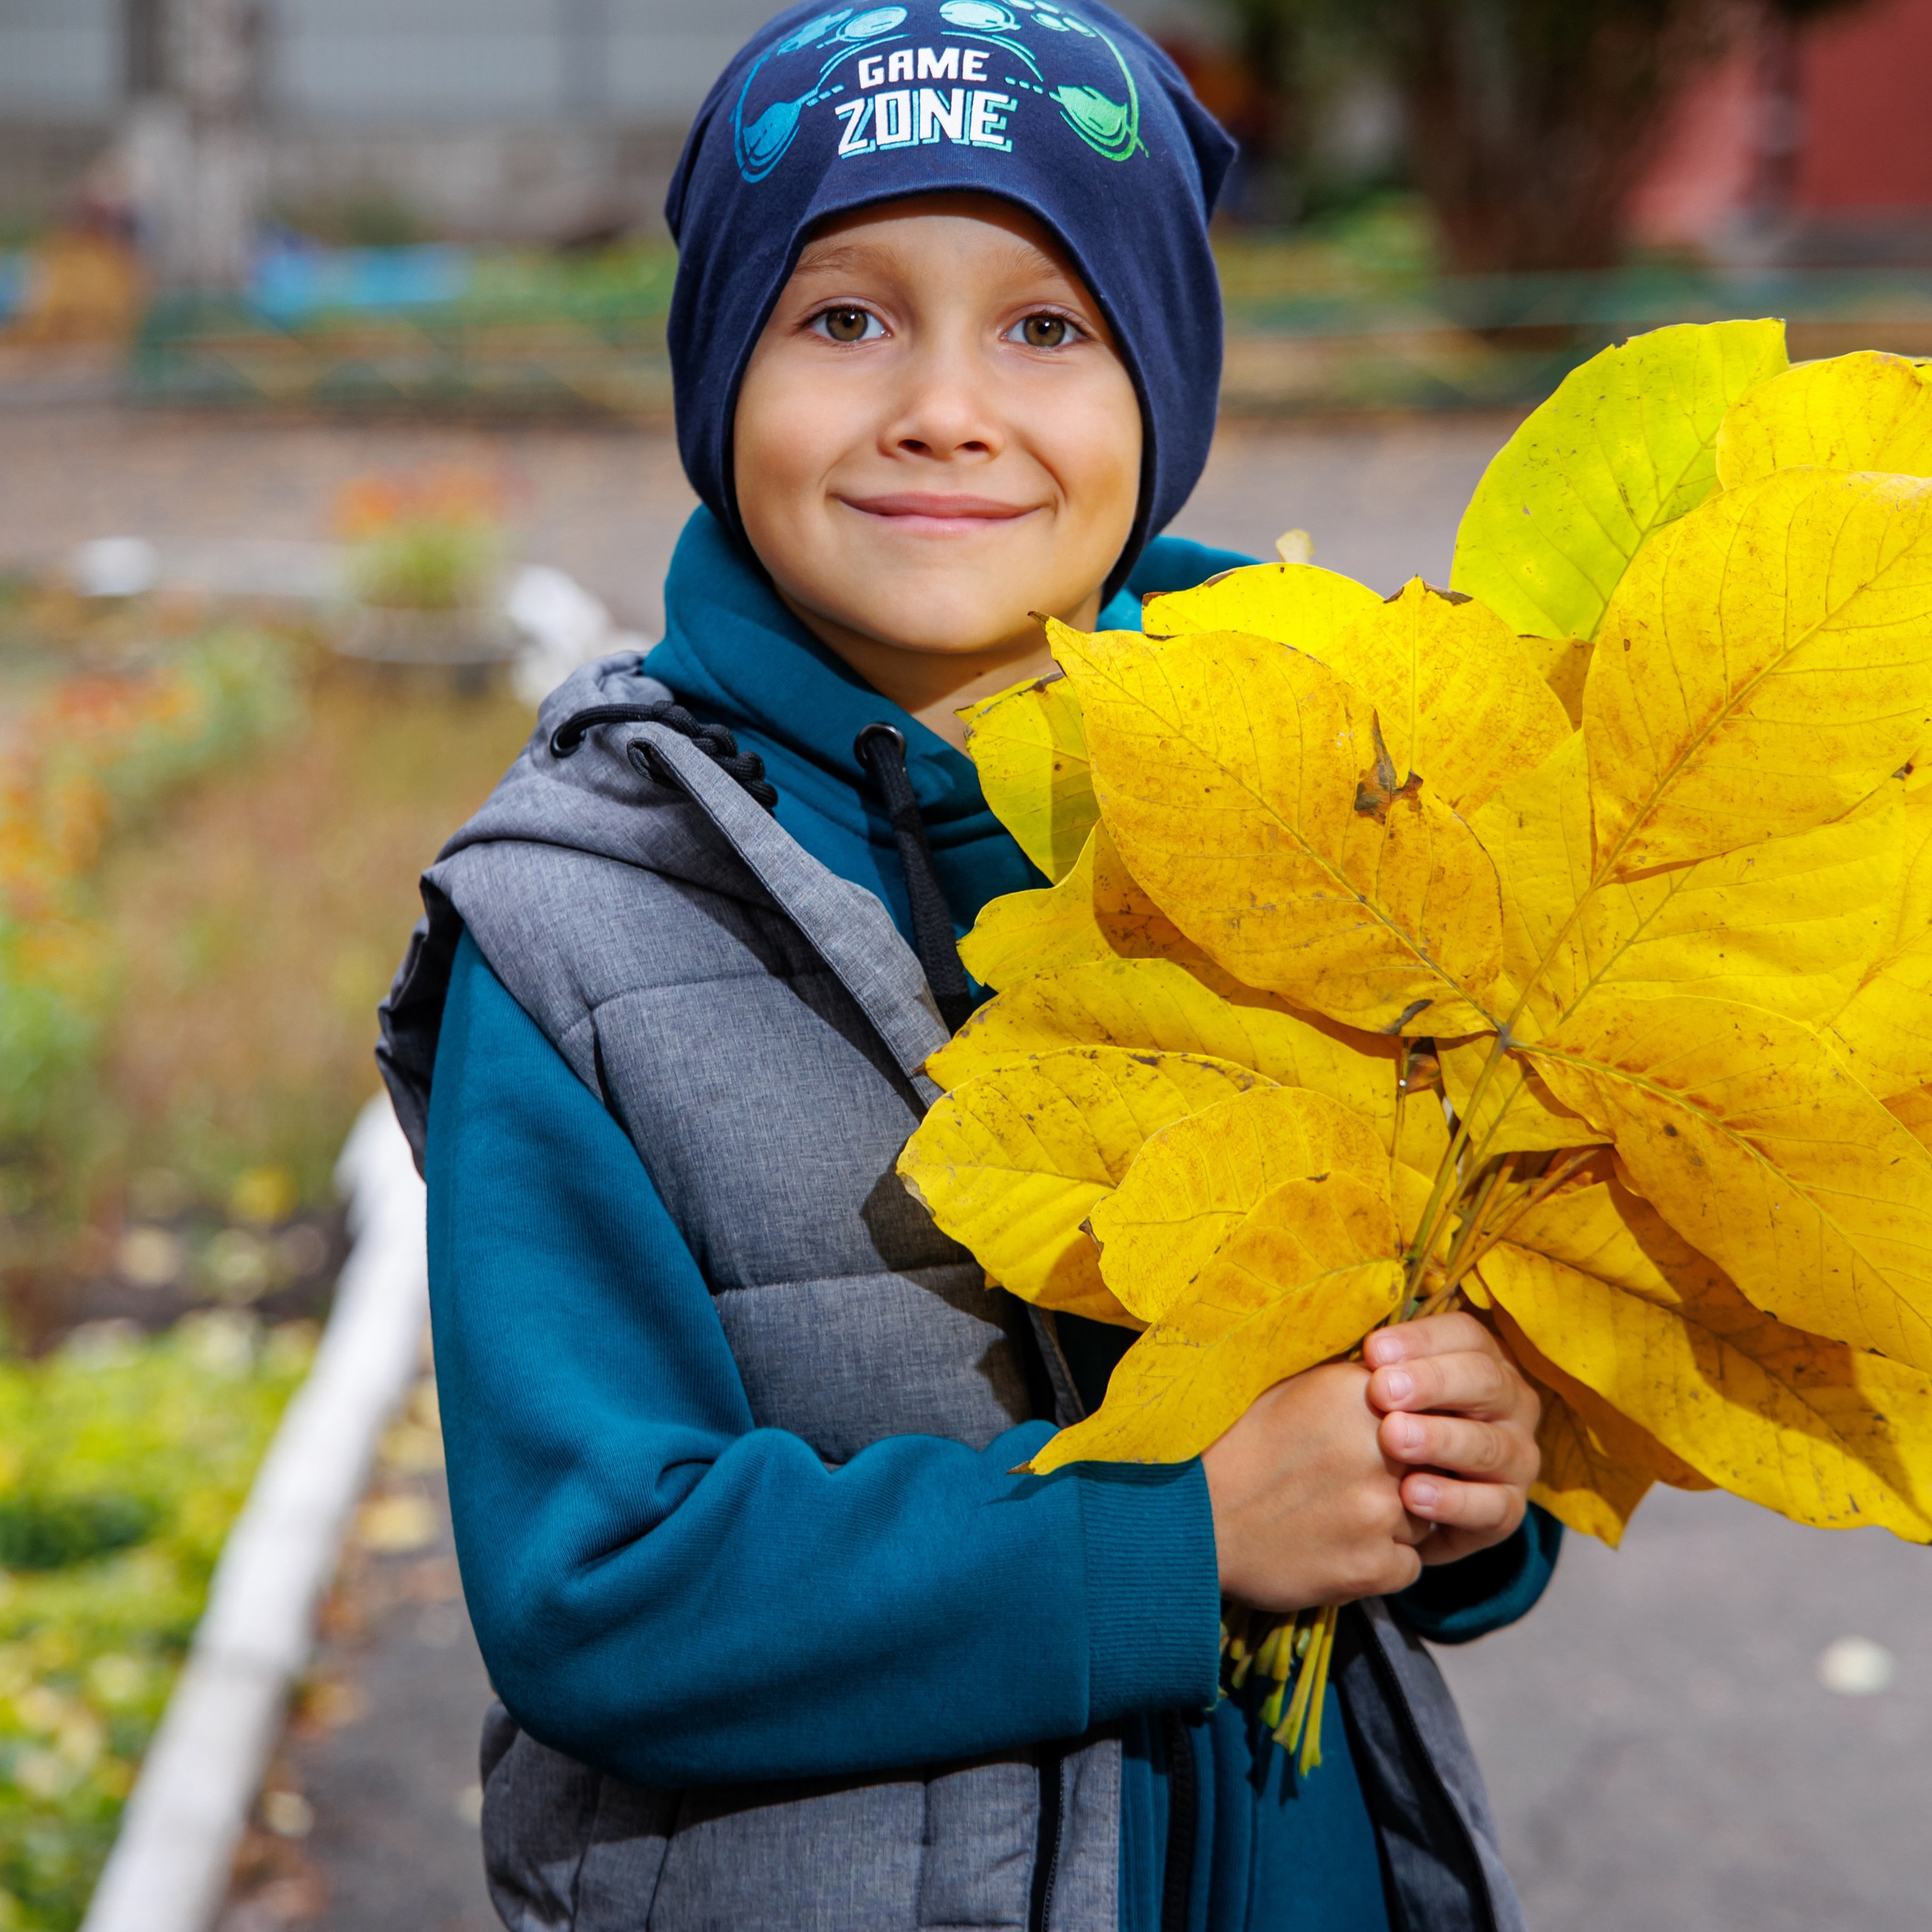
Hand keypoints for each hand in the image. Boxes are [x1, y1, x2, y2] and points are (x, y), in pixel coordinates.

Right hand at [1200, 1361, 1430, 1612]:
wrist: (1189, 1524)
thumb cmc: (1232, 1450)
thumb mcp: (1286, 1391)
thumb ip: (1348, 1385)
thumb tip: (1397, 1379)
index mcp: (1358, 1391)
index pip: (1422, 1408)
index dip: (1404, 1430)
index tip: (1375, 1442)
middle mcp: (1381, 1446)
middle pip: (1429, 1464)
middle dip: (1401, 1476)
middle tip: (1351, 1484)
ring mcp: (1379, 1510)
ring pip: (1423, 1517)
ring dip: (1391, 1521)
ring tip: (1336, 1517)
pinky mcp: (1374, 1565)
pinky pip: (1407, 1565)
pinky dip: (1379, 1563)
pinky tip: (1336, 1549)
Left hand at [1362, 1312, 1541, 1565]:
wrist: (1398, 1499)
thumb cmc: (1387, 1423)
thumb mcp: (1385, 1391)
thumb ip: (1380, 1370)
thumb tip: (1363, 1351)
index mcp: (1484, 1359)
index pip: (1466, 1335)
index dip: (1421, 1339)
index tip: (1372, 1351)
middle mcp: (1512, 1403)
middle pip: (1484, 1380)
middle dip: (1431, 1382)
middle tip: (1382, 1391)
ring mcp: (1518, 1456)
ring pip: (1490, 1444)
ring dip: (1439, 1439)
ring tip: (1392, 1439)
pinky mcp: (1510, 1508)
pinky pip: (1492, 1505)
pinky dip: (1452, 1501)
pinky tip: (1412, 1495)